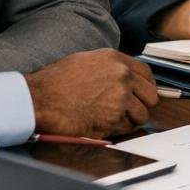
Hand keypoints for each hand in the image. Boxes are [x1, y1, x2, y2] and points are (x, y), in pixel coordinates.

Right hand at [26, 49, 159, 136]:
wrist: (39, 99)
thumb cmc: (55, 82)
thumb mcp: (86, 61)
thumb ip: (110, 67)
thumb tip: (124, 75)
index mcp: (116, 60)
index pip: (147, 73)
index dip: (146, 86)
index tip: (141, 94)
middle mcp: (123, 77)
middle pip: (151, 96)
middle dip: (141, 104)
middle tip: (128, 110)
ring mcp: (121, 98)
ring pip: (142, 114)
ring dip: (131, 119)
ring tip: (112, 118)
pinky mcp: (115, 118)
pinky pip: (127, 128)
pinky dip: (118, 129)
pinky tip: (102, 124)